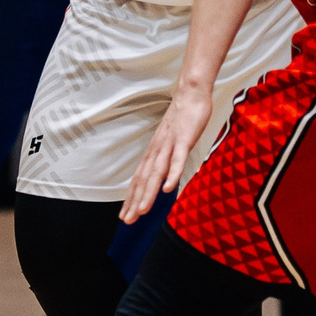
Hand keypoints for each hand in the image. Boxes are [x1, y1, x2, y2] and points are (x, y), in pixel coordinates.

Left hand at [121, 80, 213, 223]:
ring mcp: (169, 146)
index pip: (139, 180)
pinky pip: (177, 160)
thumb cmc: (181, 120)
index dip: (131, 199)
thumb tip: (162, 177)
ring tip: (143, 211)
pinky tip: (168, 189)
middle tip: (128, 221)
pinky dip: (171, 175)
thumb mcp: (170, 143)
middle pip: (144, 180)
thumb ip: (165, 159)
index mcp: (153, 153)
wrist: (190, 94)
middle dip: (135, 202)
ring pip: (156, 173)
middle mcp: (156, 151)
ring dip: (149, 193)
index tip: (125, 216)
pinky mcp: (183, 140)